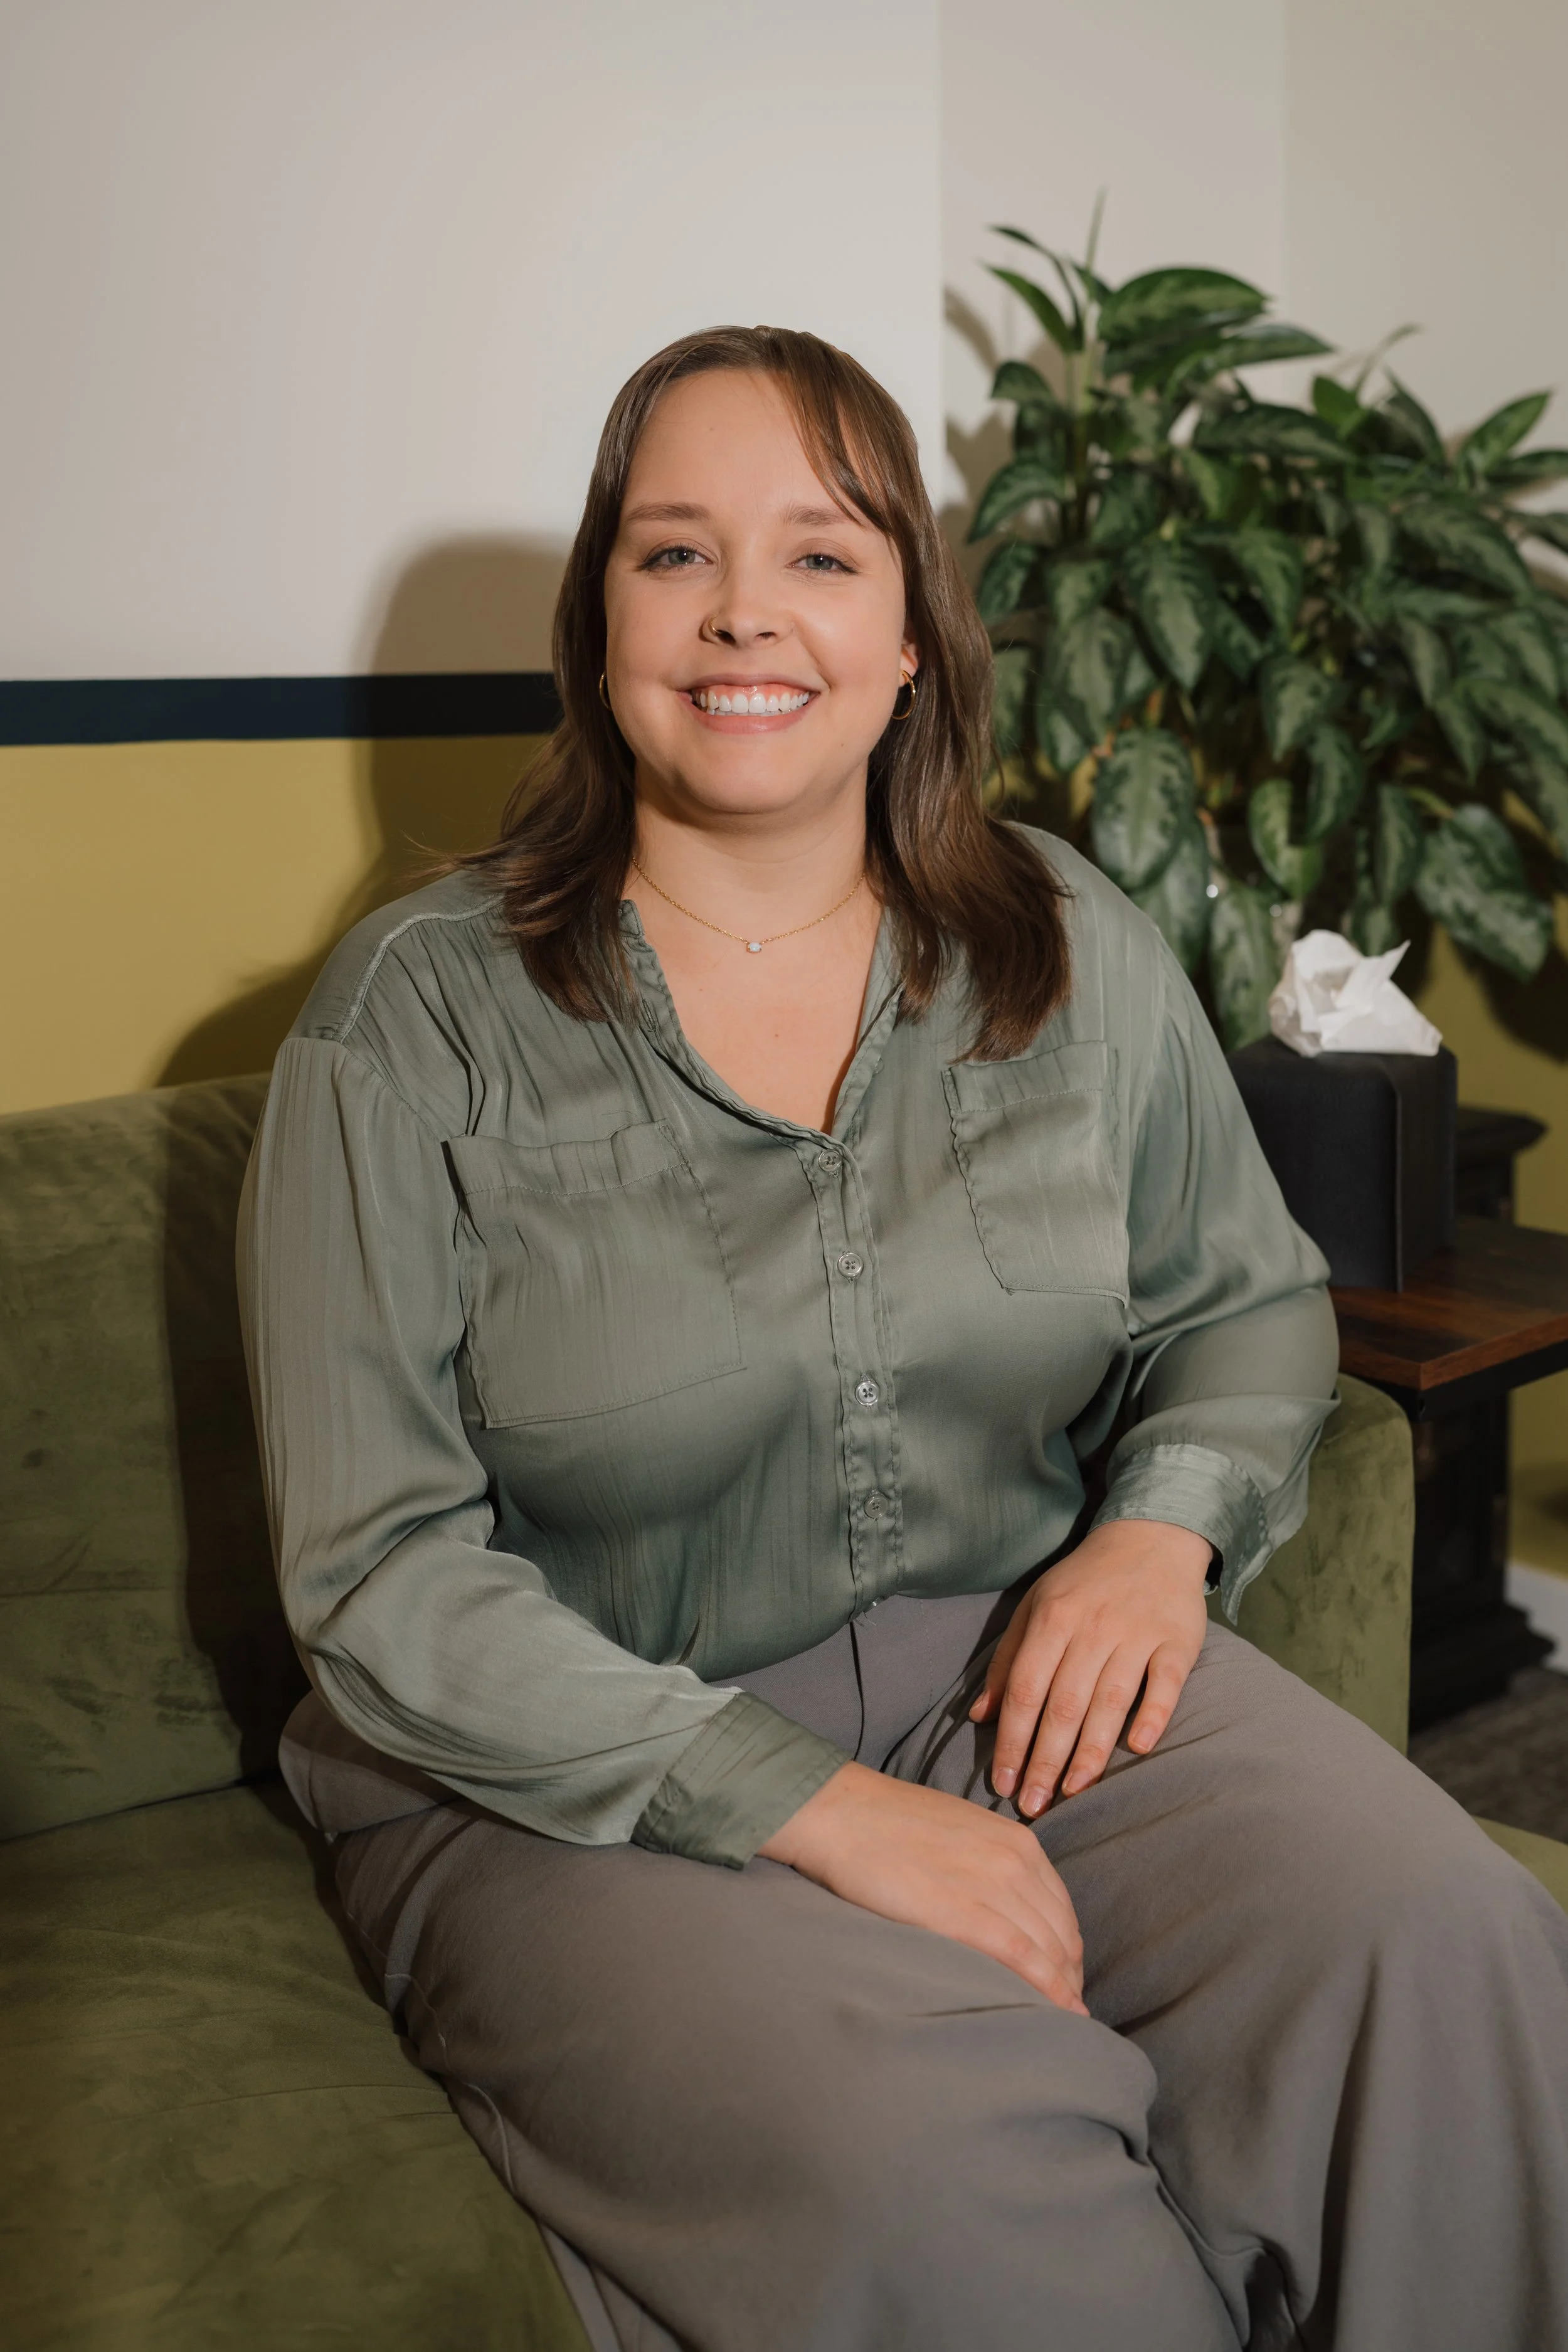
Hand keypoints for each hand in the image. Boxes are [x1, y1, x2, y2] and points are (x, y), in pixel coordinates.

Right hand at [759, 1762, 1085, 2013]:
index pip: (1062, 1909)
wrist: (842, 1813)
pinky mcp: (965, 1913)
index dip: (1067, 1949)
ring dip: (1063, 1989)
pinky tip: (1058, 2013)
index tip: (1063, 1976)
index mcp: (1017, 1842)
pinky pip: (1024, 1959)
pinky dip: (1048, 1990)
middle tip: (1065, 2007)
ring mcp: (994, 1886)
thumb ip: (992, 1865)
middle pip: (1062, 1933)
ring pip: (1050, 1950)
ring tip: (1064, 2020)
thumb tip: (1004, 1908)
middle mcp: (1016, 1862)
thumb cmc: (890, 1826)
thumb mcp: (961, 1833)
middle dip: (1070, 1975)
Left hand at [969, 1519, 1210, 1817]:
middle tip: (1032, 1805)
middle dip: (1044, 1760)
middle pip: (1063, 1704)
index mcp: (1052, 1618)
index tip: (1001, 1783)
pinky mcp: (1177, 1641)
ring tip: (1072, 1792)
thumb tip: (978, 1715)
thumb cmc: (1084, 1581)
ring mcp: (1137, 1633)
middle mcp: (1092, 1627)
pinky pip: (1164, 1684)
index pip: (1024, 1690)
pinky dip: (1152, 1715)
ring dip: (1090, 1752)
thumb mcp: (1036, 1606)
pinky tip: (1137, 1748)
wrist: (1151, 1536)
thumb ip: (1007, 1659)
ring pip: (1109, 1701)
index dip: (1011, 1740)